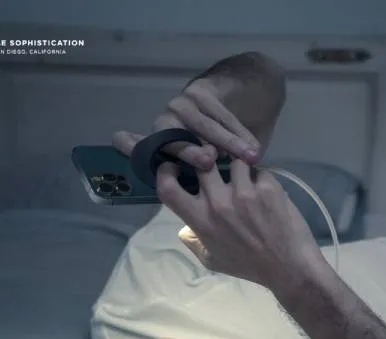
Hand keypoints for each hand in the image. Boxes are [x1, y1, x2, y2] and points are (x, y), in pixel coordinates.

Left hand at [112, 79, 261, 170]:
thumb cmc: (208, 151)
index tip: (133, 151)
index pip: (141, 148)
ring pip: (203, 126)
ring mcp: (182, 105)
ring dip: (227, 141)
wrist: (227, 104)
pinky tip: (252, 146)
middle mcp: (164, 121)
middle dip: (189, 149)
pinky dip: (239, 132)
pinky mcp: (200, 93)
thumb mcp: (192, 169)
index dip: (133, 148)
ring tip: (247, 157)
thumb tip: (172, 198)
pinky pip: (222, 115)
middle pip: (173, 137)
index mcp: (156, 142)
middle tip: (208, 161)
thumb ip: (181, 184)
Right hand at [156, 159, 326, 294]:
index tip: (175, 167)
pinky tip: (267, 192)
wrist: (288, 268)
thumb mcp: (212, 260)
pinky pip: (259, 170)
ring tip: (247, 183)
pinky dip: (261, 178)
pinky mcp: (268, 187)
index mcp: (200, 221)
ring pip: (234, 161)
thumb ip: (194, 242)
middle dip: (209, 162)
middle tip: (217, 167)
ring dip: (239, 169)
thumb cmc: (248, 267)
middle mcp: (217, 203)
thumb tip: (184, 228)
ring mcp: (243, 193)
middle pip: (202, 162)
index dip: (166, 172)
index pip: (167, 188)